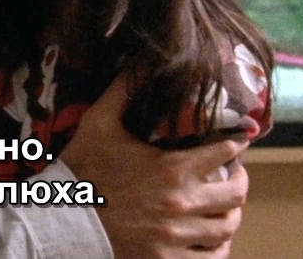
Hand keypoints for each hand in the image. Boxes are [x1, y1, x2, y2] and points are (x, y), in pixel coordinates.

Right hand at [60, 74, 248, 258]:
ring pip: (226, 228)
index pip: (225, 153)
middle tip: (233, 177)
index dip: (235, 145)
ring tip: (224, 208)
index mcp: (173, 168)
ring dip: (229, 215)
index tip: (236, 142)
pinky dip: (215, 249)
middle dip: (239, 183)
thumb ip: (122, 92)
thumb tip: (139, 62)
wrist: (62, 219)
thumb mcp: (98, 123)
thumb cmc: (82, 170)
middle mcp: (183, 203)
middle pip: (235, 195)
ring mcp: (177, 235)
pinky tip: (211, 240)